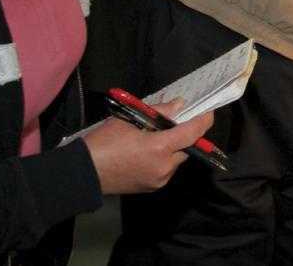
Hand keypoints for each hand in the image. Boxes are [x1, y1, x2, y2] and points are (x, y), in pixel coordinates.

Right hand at [85, 98, 214, 194]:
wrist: (83, 173)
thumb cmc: (104, 142)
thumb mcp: (130, 119)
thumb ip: (159, 112)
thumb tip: (179, 105)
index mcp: (160, 148)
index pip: (193, 133)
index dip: (204, 121)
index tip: (209, 112)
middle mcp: (164, 167)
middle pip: (186, 148)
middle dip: (183, 135)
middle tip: (172, 123)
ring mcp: (159, 180)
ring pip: (176, 160)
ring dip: (172, 148)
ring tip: (153, 137)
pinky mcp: (151, 188)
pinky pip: (166, 169)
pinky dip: (163, 159)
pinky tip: (147, 151)